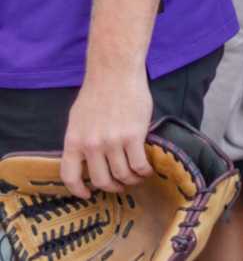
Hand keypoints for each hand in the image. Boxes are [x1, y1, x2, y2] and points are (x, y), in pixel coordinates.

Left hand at [60, 66, 151, 197]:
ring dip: (131, 180)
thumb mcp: (78, 120)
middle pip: (101, 180)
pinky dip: (144, 171)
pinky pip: (139, 164)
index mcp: (74, 142)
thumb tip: (87, 159)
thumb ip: (81, 141)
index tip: (88, 194)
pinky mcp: (134, 136)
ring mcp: (113, 142)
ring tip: (137, 177)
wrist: (115, 73)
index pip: (70, 176)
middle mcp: (91, 146)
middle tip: (121, 186)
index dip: (79, 191)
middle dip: (113, 187)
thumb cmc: (97, 92)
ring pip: (122, 174)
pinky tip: (147, 170)